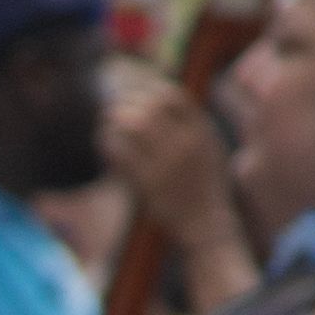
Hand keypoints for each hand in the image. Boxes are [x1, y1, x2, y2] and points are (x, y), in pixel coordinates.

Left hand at [101, 66, 252, 297]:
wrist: (206, 225)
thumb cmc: (205, 185)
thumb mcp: (210, 148)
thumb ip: (192, 123)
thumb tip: (166, 95)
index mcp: (202, 133)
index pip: (173, 96)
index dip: (150, 89)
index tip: (136, 93)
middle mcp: (186, 145)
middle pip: (151, 107)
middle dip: (128, 101)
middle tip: (113, 106)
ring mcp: (167, 165)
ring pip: (134, 126)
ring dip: (115, 120)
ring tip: (106, 122)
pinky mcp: (149, 184)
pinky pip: (122, 153)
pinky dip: (109, 143)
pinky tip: (104, 141)